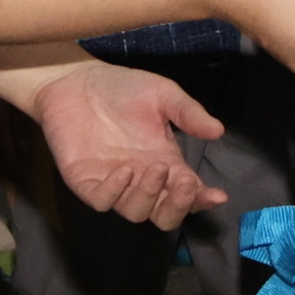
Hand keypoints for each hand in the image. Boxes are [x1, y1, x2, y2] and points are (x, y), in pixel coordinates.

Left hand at [23, 62, 227, 230]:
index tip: (218, 195)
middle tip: (185, 183)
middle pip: (164, 215)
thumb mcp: (163, 95)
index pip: (188, 194)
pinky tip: (124, 170)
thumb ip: (189, 113)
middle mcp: (141, 180)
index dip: (203, 200)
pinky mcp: (85, 182)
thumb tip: (219, 130)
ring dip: (150, 196)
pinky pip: (102, 201)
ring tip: (155, 168)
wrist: (76, 79)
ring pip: (136, 213)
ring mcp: (113, 184)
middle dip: (179, 206)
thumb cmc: (121, 88)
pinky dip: (115, 192)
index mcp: (165, 163)